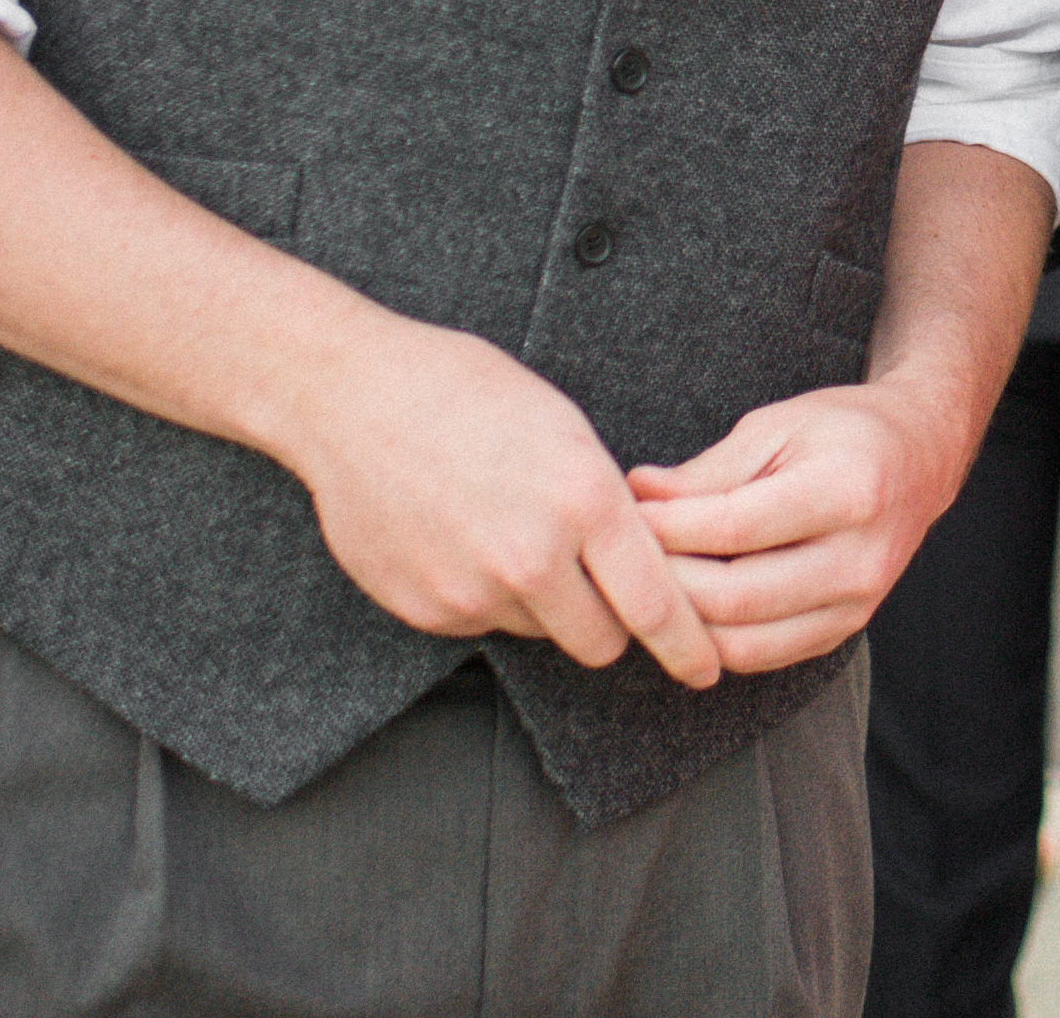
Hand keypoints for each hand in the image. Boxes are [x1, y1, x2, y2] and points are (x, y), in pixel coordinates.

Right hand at [272, 316, 721, 687]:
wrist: (354, 398)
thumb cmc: (463, 392)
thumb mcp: (565, 428)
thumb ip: (607, 503)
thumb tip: (643, 559)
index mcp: (582, 502)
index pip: (655, 605)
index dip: (687, 645)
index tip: (705, 668)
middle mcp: (531, 559)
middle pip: (601, 642)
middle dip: (610, 621)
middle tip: (595, 580)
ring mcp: (472, 592)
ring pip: (541, 632)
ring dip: (543, 604)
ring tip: (510, 532)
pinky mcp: (427, 610)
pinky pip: (483, 624)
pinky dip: (486, 597)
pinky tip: (465, 539)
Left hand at [628, 382, 960, 674]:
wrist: (920, 459)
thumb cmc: (843, 431)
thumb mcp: (775, 426)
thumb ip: (706, 471)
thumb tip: (636, 495)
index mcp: (846, 491)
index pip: (731, 529)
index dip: (666, 529)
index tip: (627, 514)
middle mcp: (858, 559)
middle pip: (733, 598)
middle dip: (665, 581)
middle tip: (626, 556)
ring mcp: (858, 603)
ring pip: (743, 642)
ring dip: (684, 621)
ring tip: (653, 584)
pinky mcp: (846, 629)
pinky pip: (762, 656)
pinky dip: (715, 639)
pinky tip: (691, 606)